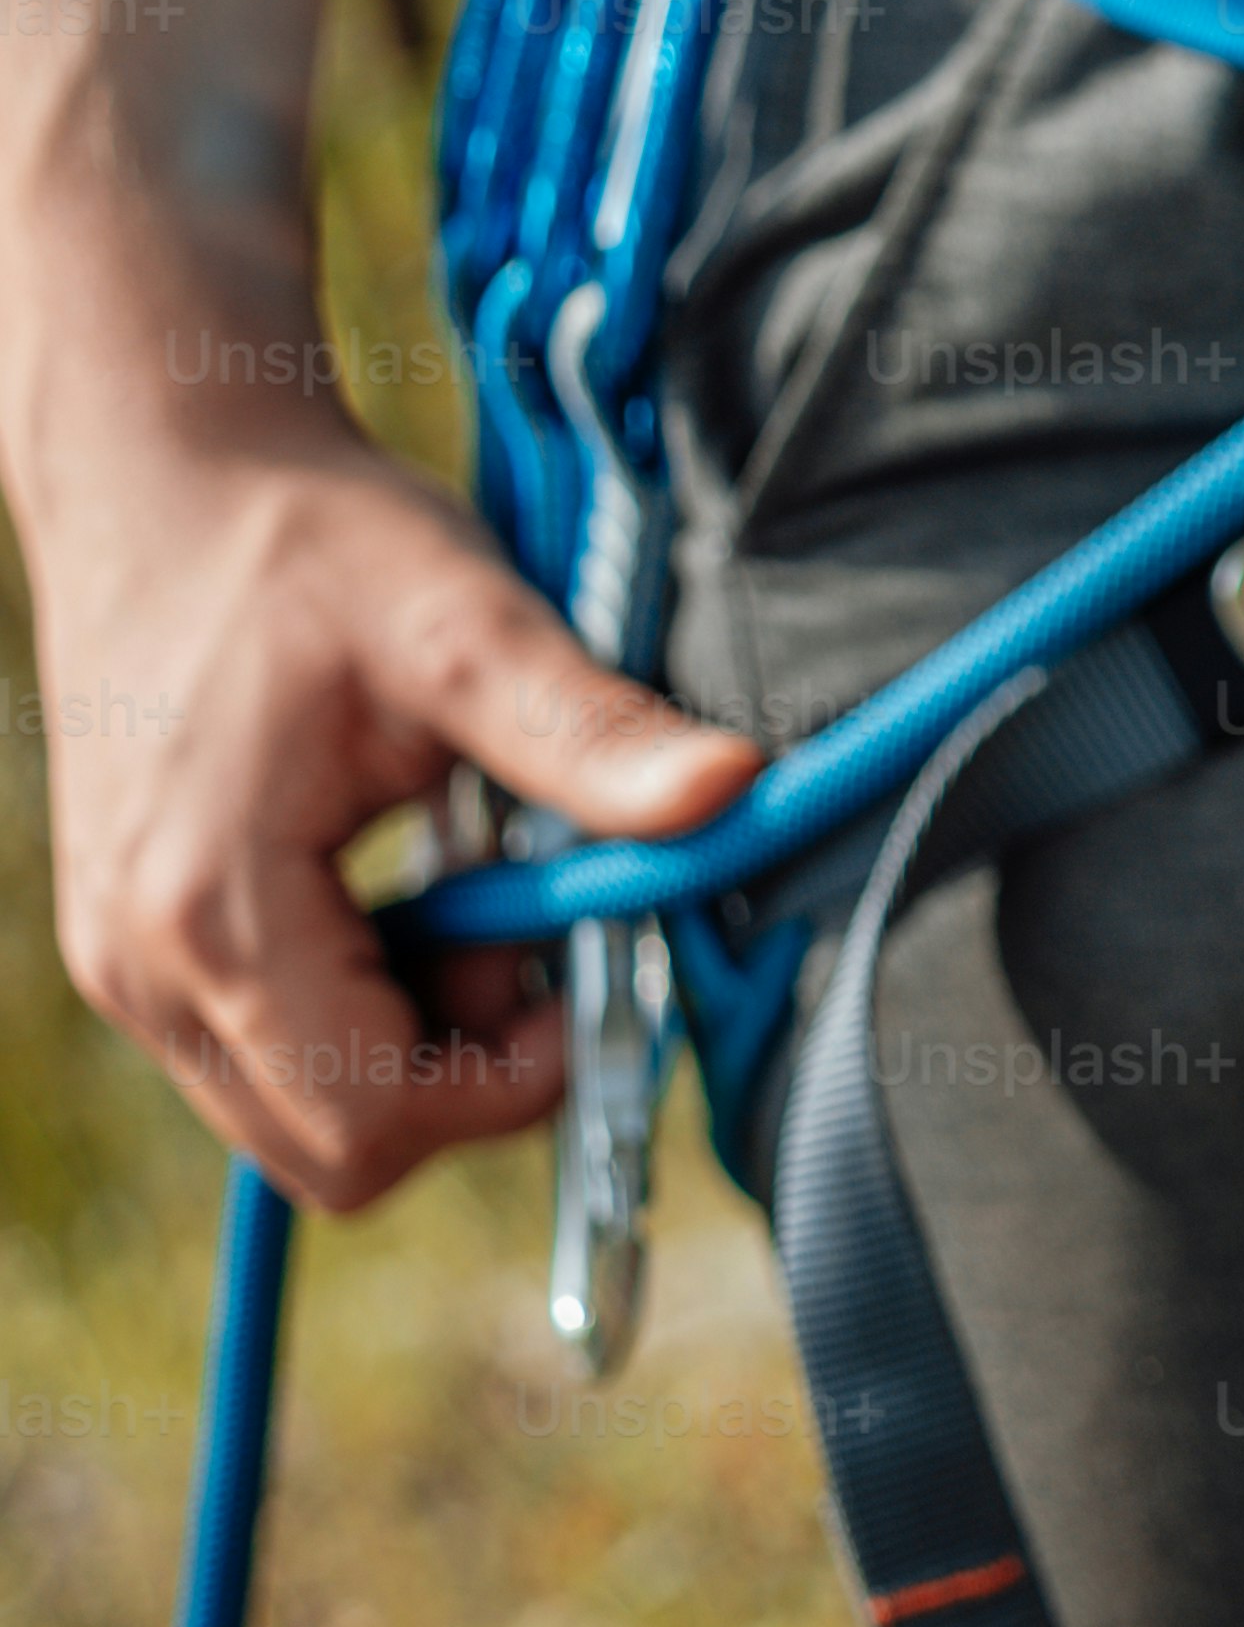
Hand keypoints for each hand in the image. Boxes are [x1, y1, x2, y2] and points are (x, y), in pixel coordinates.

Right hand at [31, 406, 759, 1209]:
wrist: (162, 474)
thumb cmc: (307, 540)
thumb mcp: (470, 624)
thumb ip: (592, 732)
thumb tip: (735, 790)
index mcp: (211, 913)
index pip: (372, 1126)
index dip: (510, 1080)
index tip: (575, 965)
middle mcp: (140, 972)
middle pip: (336, 1152)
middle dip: (467, 1070)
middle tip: (523, 922)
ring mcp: (126, 968)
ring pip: (300, 1114)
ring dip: (418, 1036)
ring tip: (465, 885)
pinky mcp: (137, 947)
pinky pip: (268, 1053)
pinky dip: (363, 1005)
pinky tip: (406, 885)